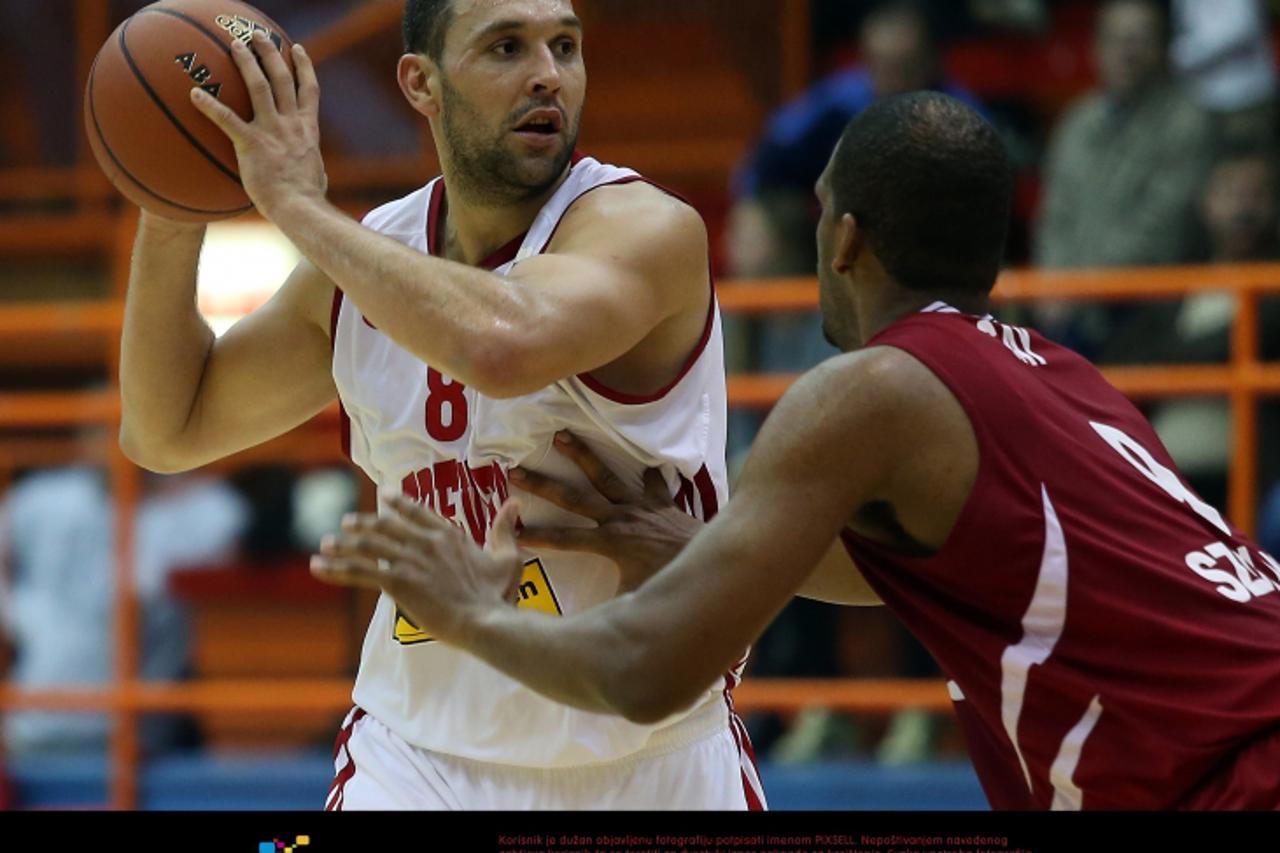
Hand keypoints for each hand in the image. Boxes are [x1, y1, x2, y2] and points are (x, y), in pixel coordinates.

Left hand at [190, 33, 326, 218]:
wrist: (301, 208)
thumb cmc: (308, 199)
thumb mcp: (316, 176)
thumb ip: (310, 165)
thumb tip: (311, 173)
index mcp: (307, 130)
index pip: (308, 90)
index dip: (303, 66)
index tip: (297, 49)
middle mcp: (292, 124)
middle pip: (283, 79)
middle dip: (271, 53)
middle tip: (259, 35)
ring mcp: (272, 131)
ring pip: (259, 87)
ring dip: (247, 63)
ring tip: (234, 45)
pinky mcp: (252, 144)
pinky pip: (227, 119)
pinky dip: (209, 105)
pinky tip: (193, 93)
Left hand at [309, 494, 523, 645]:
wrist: (484, 620)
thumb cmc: (498, 595)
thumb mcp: (507, 558)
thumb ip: (505, 530)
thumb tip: (515, 502)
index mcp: (449, 535)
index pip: (418, 512)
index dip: (398, 503)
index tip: (384, 496)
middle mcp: (425, 542)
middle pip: (386, 526)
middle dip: (363, 524)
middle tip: (346, 523)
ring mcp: (409, 560)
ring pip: (368, 546)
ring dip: (344, 545)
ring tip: (327, 543)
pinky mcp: (397, 582)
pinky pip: (359, 572)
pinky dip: (335, 568)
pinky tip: (318, 566)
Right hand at [511, 431, 702, 591]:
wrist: (712, 559)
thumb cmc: (671, 581)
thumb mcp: (637, 600)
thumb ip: (613, 610)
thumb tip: (593, 631)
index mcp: (609, 543)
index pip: (564, 540)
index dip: (538, 537)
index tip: (514, 531)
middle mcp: (619, 518)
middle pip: (574, 498)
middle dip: (544, 485)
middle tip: (517, 469)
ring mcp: (641, 506)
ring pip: (606, 476)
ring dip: (583, 455)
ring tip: (563, 435)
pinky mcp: (662, 502)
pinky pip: (653, 482)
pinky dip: (649, 473)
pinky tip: (645, 462)